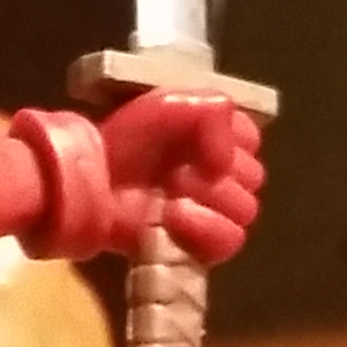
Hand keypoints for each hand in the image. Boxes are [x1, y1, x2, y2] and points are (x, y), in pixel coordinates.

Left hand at [99, 90, 264, 265]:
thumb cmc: (129, 140)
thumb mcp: (170, 104)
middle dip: (219, 172)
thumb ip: (216, 113)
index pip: (252, 139)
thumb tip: (228, 161)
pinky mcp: (198, 241)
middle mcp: (219, 173)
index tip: (203, 140)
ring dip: (210, 199)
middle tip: (177, 169)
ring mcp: (211, 210)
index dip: (232, 139)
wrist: (92, 181)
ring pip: (245, 209)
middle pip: (253, 177)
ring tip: (171, 193)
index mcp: (217, 136)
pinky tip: (175, 217)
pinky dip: (206, 228)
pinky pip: (230, 239)